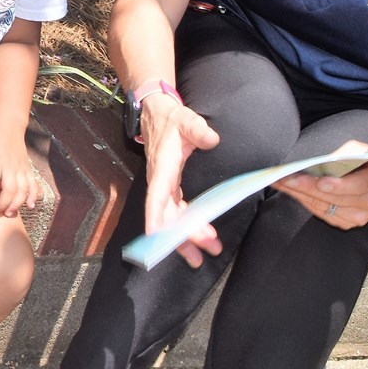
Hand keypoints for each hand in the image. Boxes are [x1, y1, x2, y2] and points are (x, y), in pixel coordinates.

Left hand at [0, 121, 42, 217]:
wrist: (9, 125)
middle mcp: (10, 166)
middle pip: (9, 190)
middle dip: (2, 205)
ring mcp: (21, 168)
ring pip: (22, 190)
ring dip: (16, 204)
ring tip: (8, 213)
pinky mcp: (28, 168)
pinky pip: (33, 184)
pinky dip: (33, 195)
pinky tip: (30, 205)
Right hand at [139, 94, 222, 266]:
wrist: (156, 114)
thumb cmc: (170, 119)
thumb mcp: (185, 119)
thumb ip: (198, 129)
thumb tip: (212, 139)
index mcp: (162, 168)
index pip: (157, 198)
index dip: (156, 219)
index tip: (158, 239)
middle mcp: (160, 182)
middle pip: (166, 215)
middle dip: (181, 236)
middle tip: (201, 252)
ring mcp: (164, 186)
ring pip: (171, 217)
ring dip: (185, 236)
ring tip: (202, 254)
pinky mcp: (169, 187)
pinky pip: (175, 211)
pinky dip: (186, 225)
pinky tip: (199, 234)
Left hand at [279, 142, 367, 228]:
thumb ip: (348, 153)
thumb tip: (323, 159)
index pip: (357, 186)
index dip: (338, 186)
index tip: (320, 182)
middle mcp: (367, 204)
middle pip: (333, 198)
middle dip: (305, 187)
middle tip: (284, 178)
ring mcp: (356, 217)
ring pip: (322, 207)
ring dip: (298, 194)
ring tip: (279, 182)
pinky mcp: (346, 224)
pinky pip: (320, 212)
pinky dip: (304, 201)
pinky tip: (290, 191)